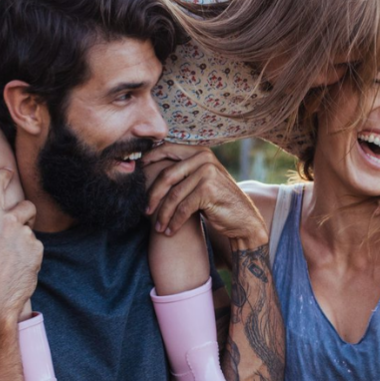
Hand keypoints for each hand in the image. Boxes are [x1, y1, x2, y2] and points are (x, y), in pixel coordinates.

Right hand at [0, 169, 41, 324]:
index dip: (2, 176)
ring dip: (22, 238)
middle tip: (17, 224)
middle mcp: (9, 222)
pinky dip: (28, 253)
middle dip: (24, 212)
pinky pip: (34, 246)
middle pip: (26, 205)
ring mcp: (25, 235)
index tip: (7, 171)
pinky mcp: (37, 249)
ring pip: (29, 229)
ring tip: (9, 257)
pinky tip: (17, 266)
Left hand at [145, 144, 267, 247]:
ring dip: (163, 214)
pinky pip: (183, 208)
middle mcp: (204, 158)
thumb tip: (150, 168)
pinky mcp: (208, 190)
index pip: (167, 149)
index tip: (137, 174)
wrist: (243, 219)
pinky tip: (170, 231)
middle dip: (153, 195)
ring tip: (158, 227)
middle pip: (167, 175)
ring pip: (173, 195)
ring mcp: (207, 173)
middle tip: (145, 211)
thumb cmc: (218, 201)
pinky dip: (174, 222)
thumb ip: (183, 171)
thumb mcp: (201, 180)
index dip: (149, 160)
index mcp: (200, 151)